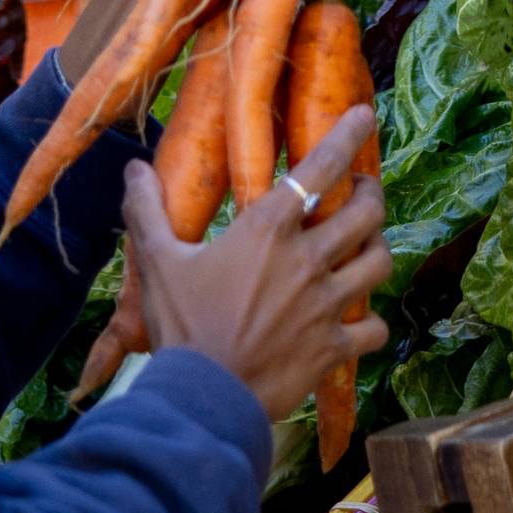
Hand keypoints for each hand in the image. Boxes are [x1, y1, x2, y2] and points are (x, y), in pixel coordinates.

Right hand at [123, 106, 393, 422]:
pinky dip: (373, 322)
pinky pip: (374, 328)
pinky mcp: (334, 346)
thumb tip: (133, 167)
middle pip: (366, 212)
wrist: (202, 397)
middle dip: (372, 194)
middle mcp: (307, 258)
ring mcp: (326, 304)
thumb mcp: (158, 262)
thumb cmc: (181, 325)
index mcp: (268, 230)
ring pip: (379, 262)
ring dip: (378, 247)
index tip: (365, 116)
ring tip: (369, 244)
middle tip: (364, 192)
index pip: (319, 168)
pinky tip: (362, 320)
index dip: (346, 136)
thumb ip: (148, 210)